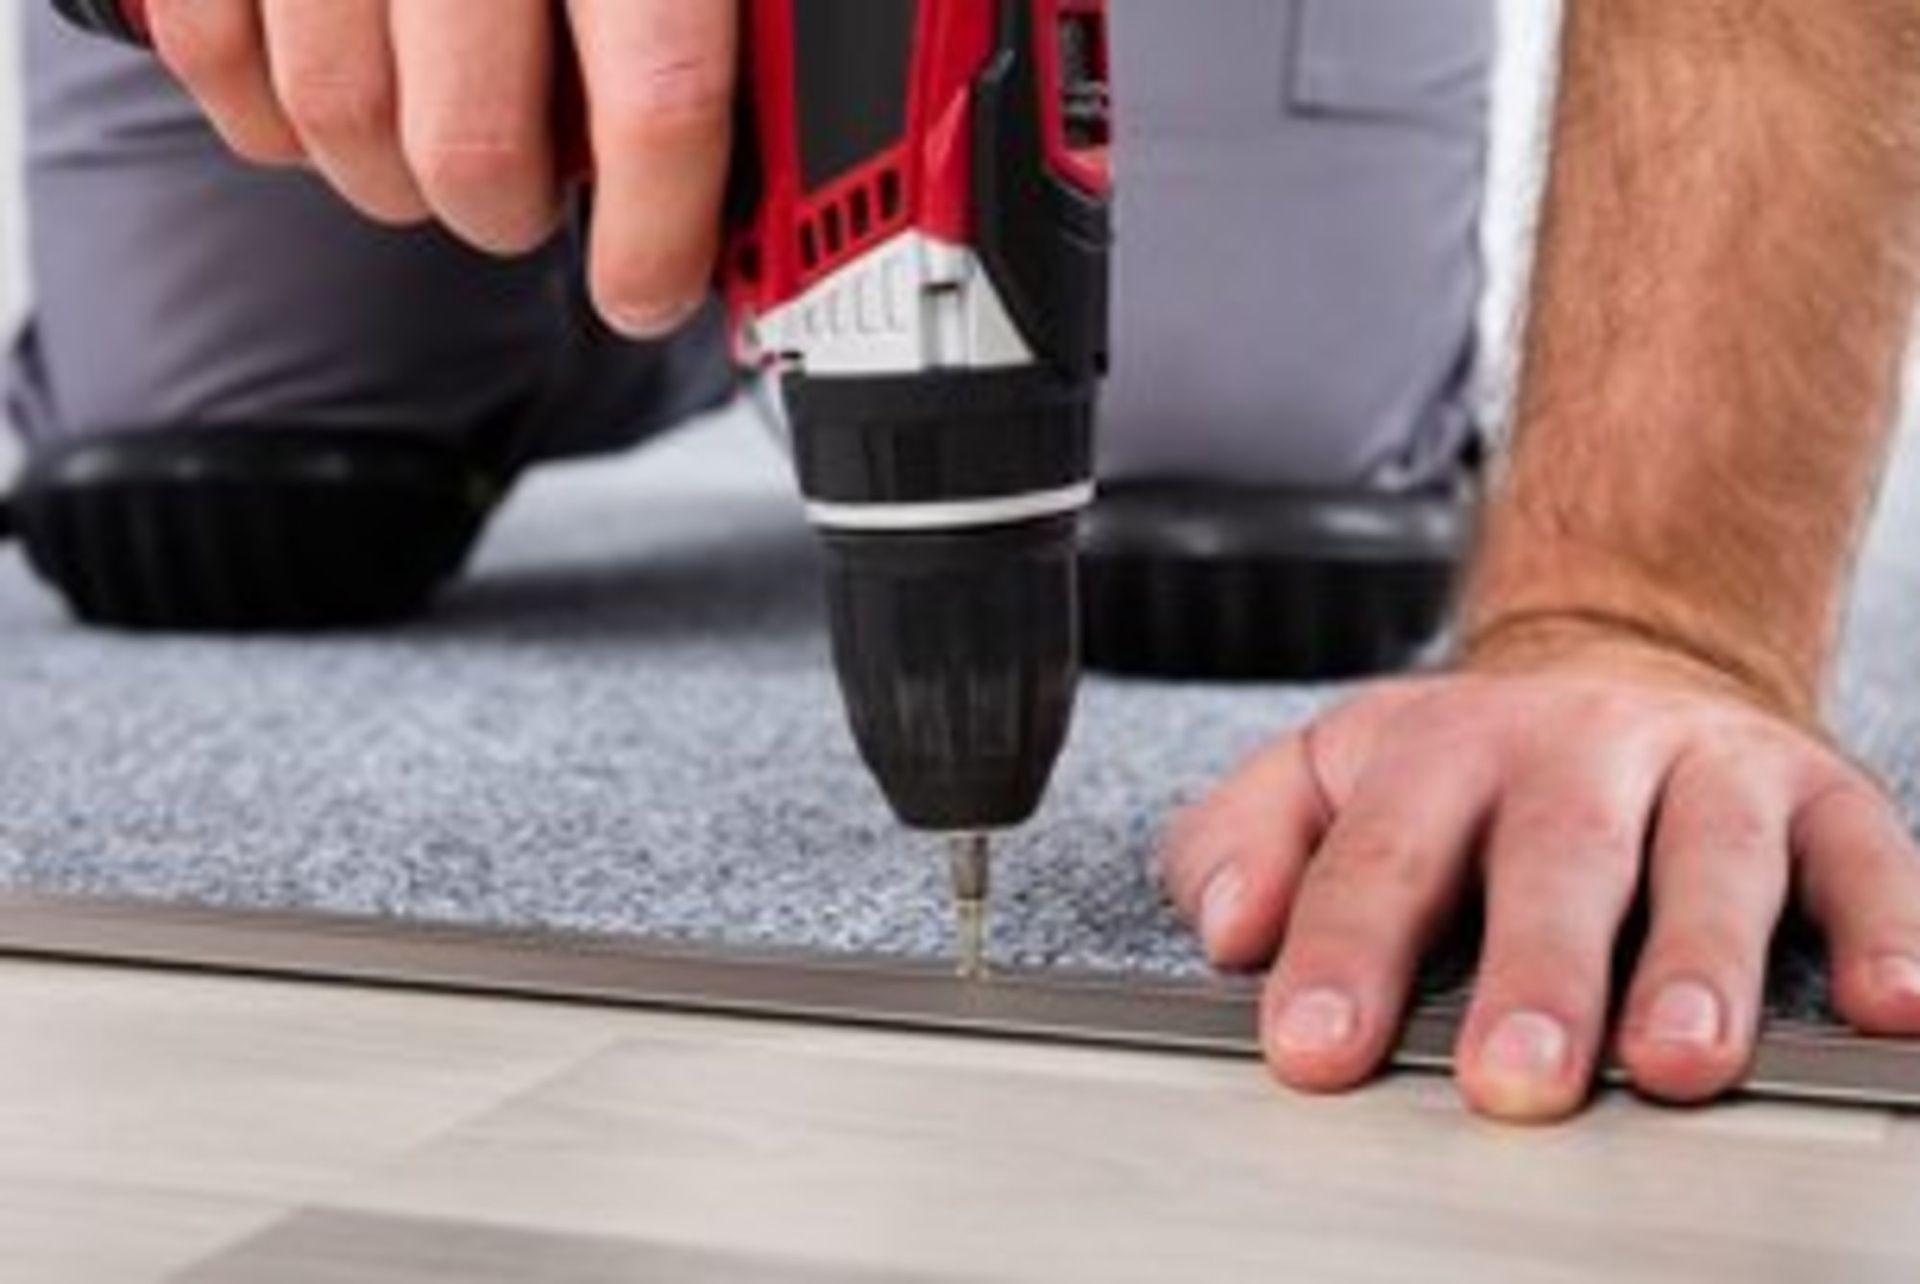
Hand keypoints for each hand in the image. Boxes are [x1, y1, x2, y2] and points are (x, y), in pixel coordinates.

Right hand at [145, 0, 735, 335]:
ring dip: (395, 175)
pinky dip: (272, 111)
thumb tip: (758, 137)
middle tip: (533, 199)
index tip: (649, 290)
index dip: (660, 229)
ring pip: (340, 118)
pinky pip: (212, 55)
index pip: (660, 95)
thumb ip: (718, 4)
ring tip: (439, 138)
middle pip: (472, 142)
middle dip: (508, 211)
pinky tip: (332, 92)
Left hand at [1161, 624, 1919, 1121]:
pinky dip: (1887, 930)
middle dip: (1537, 975)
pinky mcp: (1819, 796)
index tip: (1315, 1050)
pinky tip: (1889, 1006)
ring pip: (1709, 860)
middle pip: (1554, 860)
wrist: (1618, 661)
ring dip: (1698, 962)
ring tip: (1678, 1060)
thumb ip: (1246, 842)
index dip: (1344, 954)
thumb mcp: (1326, 772)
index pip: (1381, 856)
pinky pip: (1864, 861)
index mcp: (1440, 750)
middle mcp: (1575, 749)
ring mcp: (1704, 769)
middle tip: (1512, 1082)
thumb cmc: (1461, 765)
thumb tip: (1229, 929)